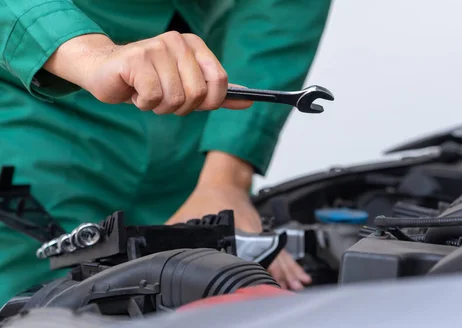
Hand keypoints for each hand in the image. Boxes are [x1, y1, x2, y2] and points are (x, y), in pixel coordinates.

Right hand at [44, 32, 251, 114]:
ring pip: (175, 98)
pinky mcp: (136, 59)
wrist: (104, 71)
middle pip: (198, 94)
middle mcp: (177, 41)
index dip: (210, 101)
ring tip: (147, 92)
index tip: (194, 103)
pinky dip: (143, 103)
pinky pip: (153, 98)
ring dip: (159, 106)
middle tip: (163, 98)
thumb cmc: (149, 80)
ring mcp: (156, 47)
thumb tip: (249, 102)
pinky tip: (134, 91)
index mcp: (194, 44)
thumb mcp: (188, 86)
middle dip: (181, 107)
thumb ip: (217, 94)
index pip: (220, 81)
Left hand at [166, 151, 311, 289]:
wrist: (224, 180)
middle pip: (271, 254)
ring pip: (279, 254)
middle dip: (282, 273)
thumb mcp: (187, 215)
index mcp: (237, 228)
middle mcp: (253, 231)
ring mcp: (260, 232)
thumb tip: (156, 248)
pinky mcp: (262, 234)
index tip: (269, 281)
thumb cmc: (209, 196)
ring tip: (299, 284)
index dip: (262, 266)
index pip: (252, 252)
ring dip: (289, 271)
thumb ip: (174, 233)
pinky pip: (279, 251)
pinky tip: (297, 275)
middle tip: (291, 288)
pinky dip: (289, 264)